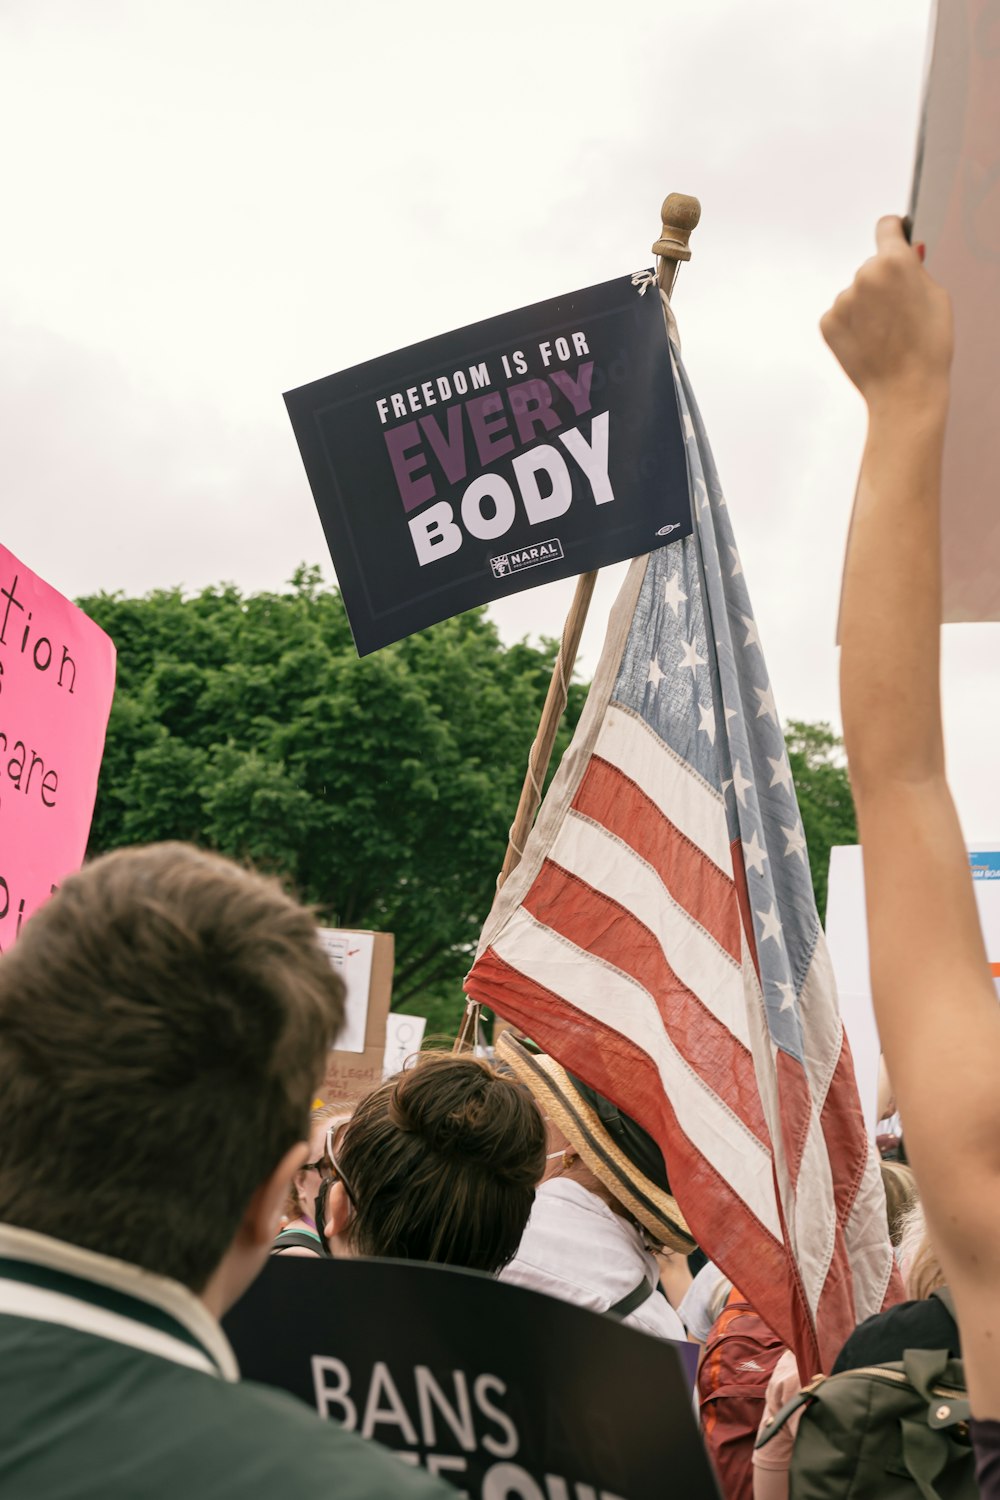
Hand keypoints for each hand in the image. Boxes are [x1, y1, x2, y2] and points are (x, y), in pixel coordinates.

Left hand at [820, 217, 952, 411]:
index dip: (893, 232)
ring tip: (884, 334)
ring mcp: (842, 300)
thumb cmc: (928, 346)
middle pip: (872, 267)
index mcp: (894, 261)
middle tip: (899, 312)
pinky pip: (841, 315)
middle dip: (883, 282)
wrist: (905, 390)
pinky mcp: (827, 323)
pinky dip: (851, 325)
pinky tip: (868, 342)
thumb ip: (918, 268)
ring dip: (866, 306)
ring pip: (856, 293)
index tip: (895, 236)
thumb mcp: (937, 296)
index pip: (886, 227)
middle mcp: (863, 275)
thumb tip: (909, 249)